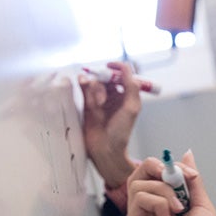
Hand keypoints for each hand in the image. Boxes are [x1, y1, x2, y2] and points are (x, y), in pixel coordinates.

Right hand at [79, 61, 141, 189]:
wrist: (105, 149)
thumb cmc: (121, 132)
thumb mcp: (132, 107)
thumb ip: (131, 86)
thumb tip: (125, 68)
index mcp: (127, 95)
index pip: (122, 74)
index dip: (117, 68)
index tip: (111, 66)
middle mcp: (114, 96)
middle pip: (107, 77)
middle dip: (105, 82)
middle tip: (104, 94)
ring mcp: (100, 99)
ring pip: (96, 82)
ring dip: (96, 89)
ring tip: (98, 104)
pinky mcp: (88, 104)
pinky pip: (85, 88)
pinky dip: (84, 83)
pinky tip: (83, 82)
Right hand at [119, 151, 215, 215]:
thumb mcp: (201, 204)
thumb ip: (191, 180)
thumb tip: (186, 154)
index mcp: (160, 207)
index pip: (151, 176)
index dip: (166, 168)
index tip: (188, 174)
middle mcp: (145, 214)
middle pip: (137, 176)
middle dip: (158, 169)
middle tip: (175, 177)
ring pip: (138, 185)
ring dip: (164, 191)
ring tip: (179, 209)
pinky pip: (139, 200)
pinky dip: (159, 204)